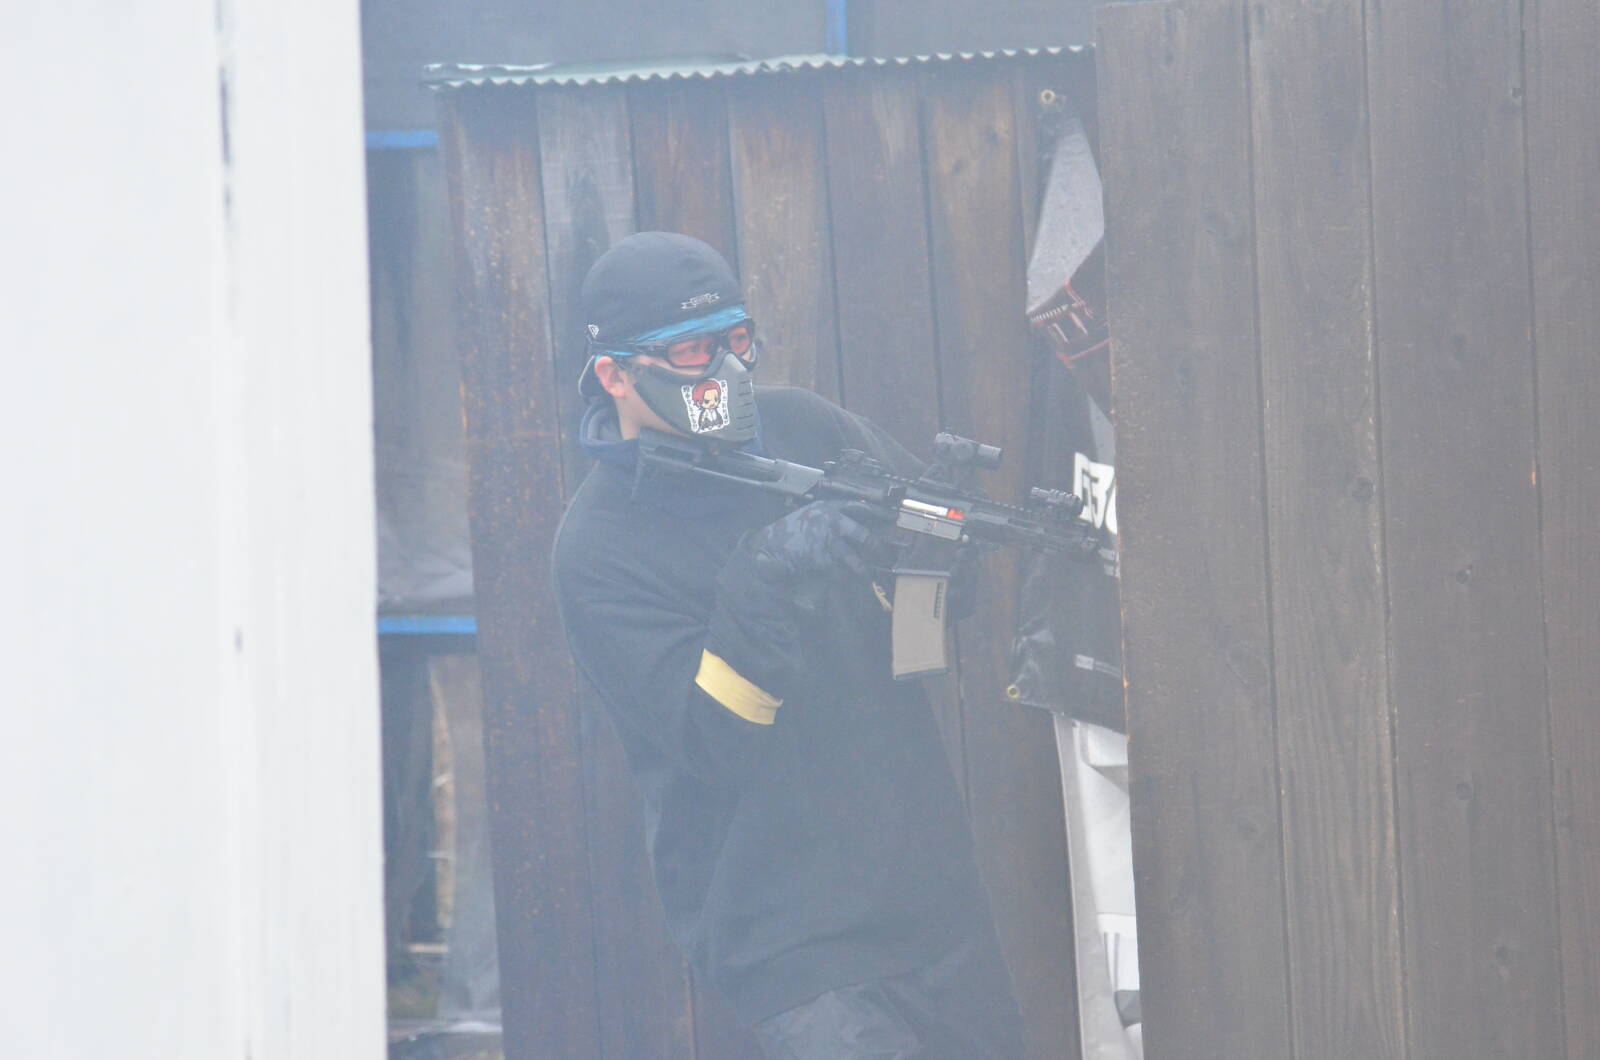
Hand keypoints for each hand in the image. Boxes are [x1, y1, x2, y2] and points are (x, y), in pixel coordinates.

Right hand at [744, 499, 896, 580]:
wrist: (770, 547)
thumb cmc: (791, 531)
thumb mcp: (811, 514)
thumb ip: (832, 516)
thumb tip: (859, 524)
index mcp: (829, 507)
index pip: (861, 508)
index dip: (879, 515)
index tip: (892, 520)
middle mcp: (831, 522)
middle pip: (865, 537)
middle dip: (878, 549)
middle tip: (884, 555)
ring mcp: (827, 541)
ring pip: (855, 560)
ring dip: (862, 570)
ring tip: (866, 573)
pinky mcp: (821, 559)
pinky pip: (840, 572)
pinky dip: (842, 577)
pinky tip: (842, 577)